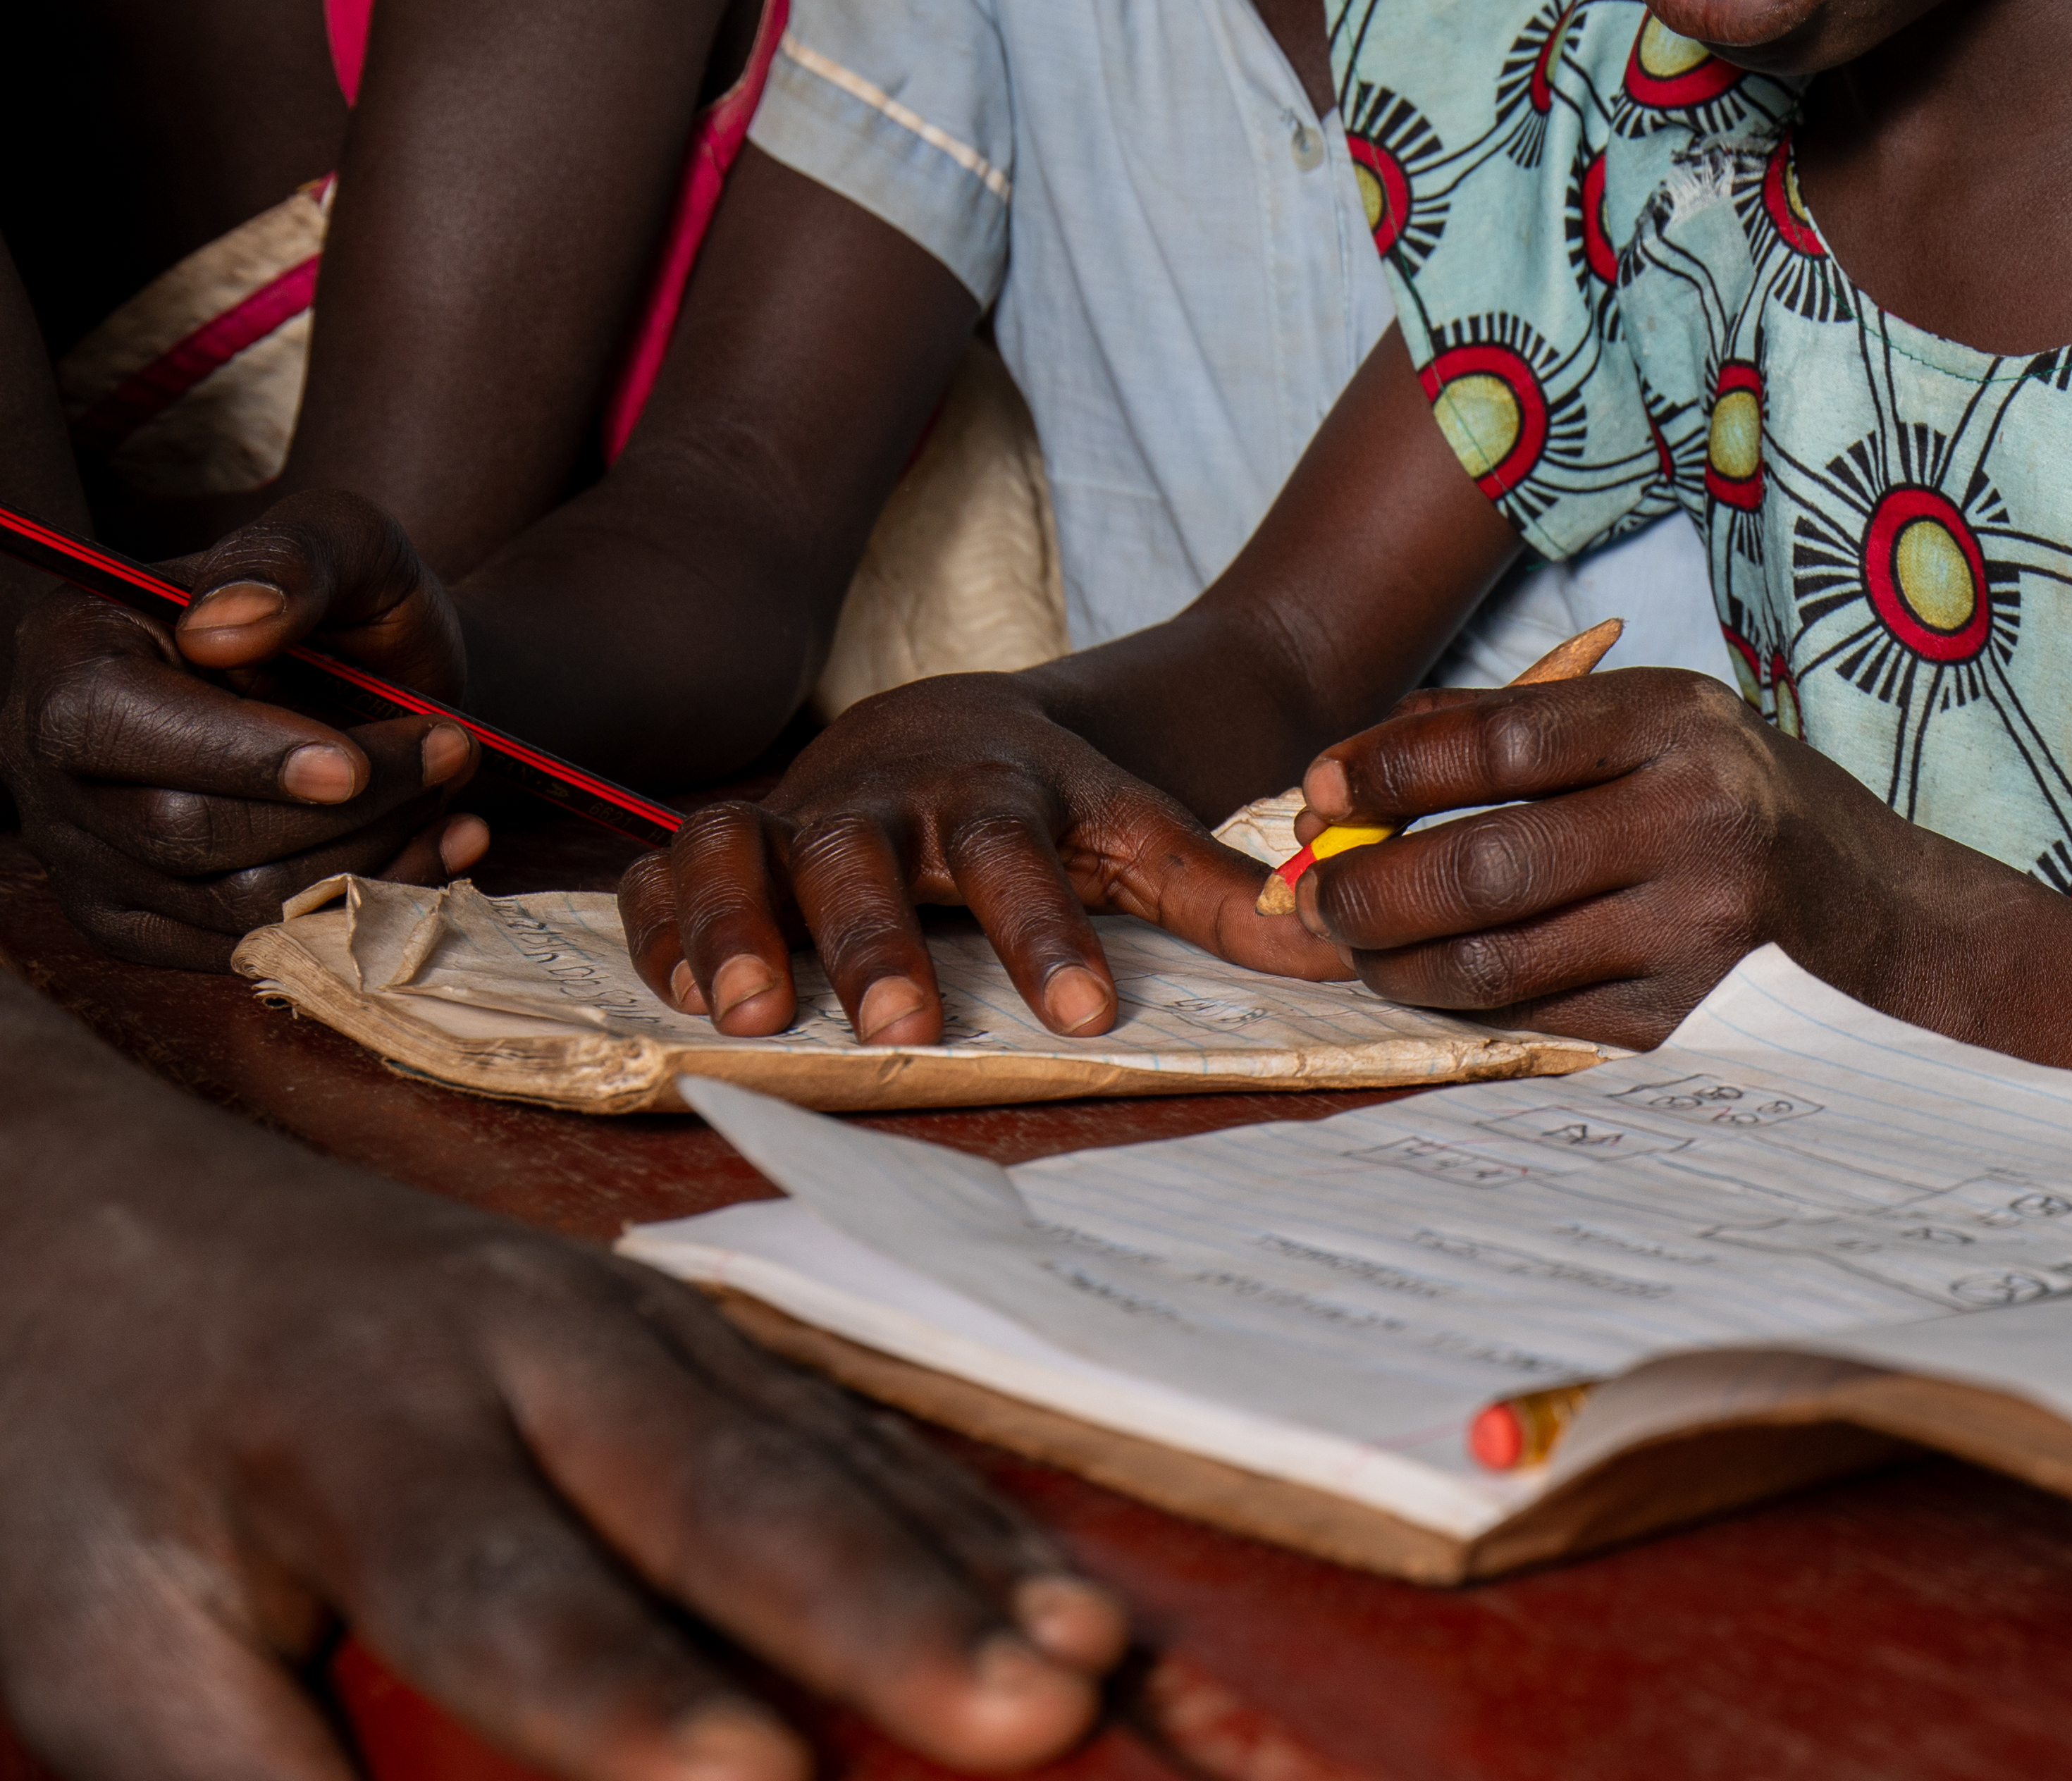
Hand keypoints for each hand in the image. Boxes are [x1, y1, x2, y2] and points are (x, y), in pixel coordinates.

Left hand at [0, 976, 1122, 1780]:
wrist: (88, 1208)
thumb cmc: (82, 1456)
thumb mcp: (84, 1641)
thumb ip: (238, 1780)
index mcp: (364, 1423)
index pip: (503, 1586)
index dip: (624, 1693)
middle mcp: (541, 1351)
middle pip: (736, 1494)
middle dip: (898, 1612)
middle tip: (1034, 1710)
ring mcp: (655, 1335)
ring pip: (846, 1466)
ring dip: (994, 1581)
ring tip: (1109, 1683)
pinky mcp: (719, 1355)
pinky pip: (877, 1454)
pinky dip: (998, 1546)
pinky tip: (1098, 1630)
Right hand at [6, 490, 485, 968]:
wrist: (371, 673)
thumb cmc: (344, 598)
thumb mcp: (341, 539)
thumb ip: (291, 561)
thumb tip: (225, 626)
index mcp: (71, 652)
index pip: (118, 725)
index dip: (238, 755)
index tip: (351, 763)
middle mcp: (51, 764)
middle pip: (180, 831)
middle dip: (339, 808)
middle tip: (450, 750)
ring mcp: (88, 856)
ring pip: (226, 905)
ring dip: (365, 858)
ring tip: (447, 792)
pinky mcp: (144, 923)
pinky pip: (248, 948)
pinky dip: (360, 907)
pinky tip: (439, 846)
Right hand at [618, 674, 1304, 1045]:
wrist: (956, 721)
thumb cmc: (1050, 802)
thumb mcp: (1138, 831)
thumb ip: (1223, 895)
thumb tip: (1335, 943)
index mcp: (993, 793)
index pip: (1022, 857)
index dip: (1048, 931)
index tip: (1084, 1011)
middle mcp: (882, 799)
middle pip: (868, 858)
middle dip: (879, 940)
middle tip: (905, 1026)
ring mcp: (790, 818)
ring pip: (739, 853)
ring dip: (738, 927)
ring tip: (752, 1012)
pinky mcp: (724, 847)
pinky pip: (662, 879)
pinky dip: (660, 929)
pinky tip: (675, 994)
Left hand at [1294, 666, 1951, 1042]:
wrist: (1882, 911)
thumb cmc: (1736, 800)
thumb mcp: (1653, 725)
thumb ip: (1513, 730)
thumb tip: (1348, 776)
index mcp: (1679, 723)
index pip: (1501, 742)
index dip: (1390, 769)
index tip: (1320, 787)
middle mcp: (1698, 820)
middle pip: (1485, 864)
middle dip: (1369, 885)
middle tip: (1314, 890)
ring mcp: (1699, 931)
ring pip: (1495, 963)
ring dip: (1395, 960)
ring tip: (1357, 941)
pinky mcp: (1688, 1020)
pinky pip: (1536, 1020)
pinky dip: (1461, 1005)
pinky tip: (1433, 980)